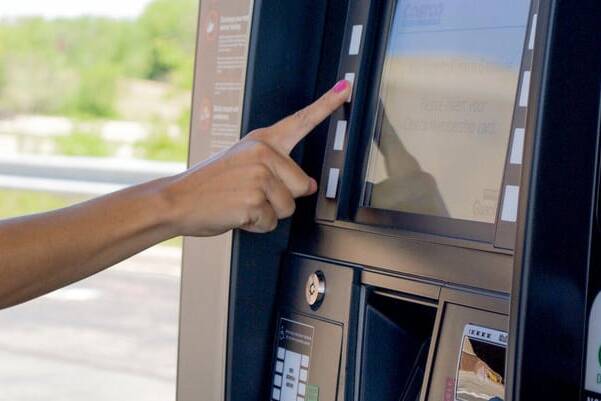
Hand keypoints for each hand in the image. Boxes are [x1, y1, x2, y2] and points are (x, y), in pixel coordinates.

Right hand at [163, 80, 350, 235]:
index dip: (326, 104)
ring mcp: (259, 176)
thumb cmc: (208, 184)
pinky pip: (271, 222)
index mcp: (261, 141)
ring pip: (289, 208)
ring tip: (241, 202)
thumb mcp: (242, 164)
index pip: (300, 120)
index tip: (345, 87)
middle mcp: (263, 154)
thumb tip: (310, 185)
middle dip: (281, 198)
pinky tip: (236, 213)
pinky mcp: (255, 200)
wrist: (176, 199)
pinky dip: (255, 226)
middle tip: (250, 193)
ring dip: (267, 213)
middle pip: (302, 186)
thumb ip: (277, 170)